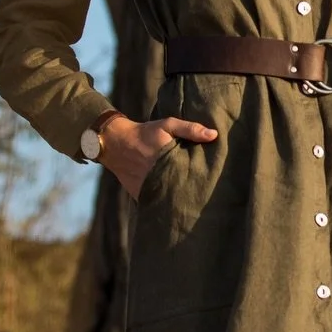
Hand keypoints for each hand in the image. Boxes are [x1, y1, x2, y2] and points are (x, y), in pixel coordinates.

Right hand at [100, 114, 217, 200]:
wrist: (116, 143)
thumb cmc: (145, 133)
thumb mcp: (168, 125)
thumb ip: (190, 129)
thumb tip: (214, 135)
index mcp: (170, 160)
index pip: (192, 174)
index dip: (203, 178)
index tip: (214, 180)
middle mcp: (160, 177)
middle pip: (183, 189)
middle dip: (195, 192)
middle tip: (209, 195)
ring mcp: (151, 188)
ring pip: (171, 199)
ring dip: (181, 200)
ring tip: (196, 203)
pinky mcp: (142, 195)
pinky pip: (158, 202)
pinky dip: (166, 203)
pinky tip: (177, 205)